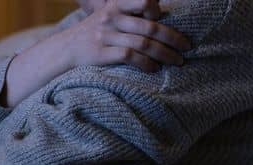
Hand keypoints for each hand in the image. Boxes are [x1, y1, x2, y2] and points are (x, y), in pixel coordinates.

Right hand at [2, 0, 190, 107]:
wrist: (67, 48)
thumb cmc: (96, 31)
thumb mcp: (110, 14)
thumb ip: (131, 12)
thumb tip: (160, 15)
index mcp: (116, 5)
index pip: (144, 1)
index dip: (159, 12)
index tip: (167, 23)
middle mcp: (111, 17)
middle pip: (150, 28)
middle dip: (173, 39)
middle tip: (186, 48)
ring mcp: (106, 35)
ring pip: (143, 44)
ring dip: (164, 55)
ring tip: (177, 62)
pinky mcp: (101, 53)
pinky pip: (130, 57)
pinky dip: (146, 64)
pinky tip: (154, 69)